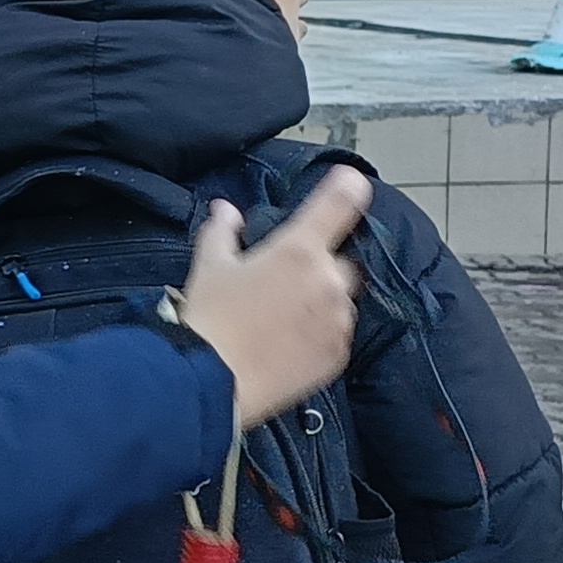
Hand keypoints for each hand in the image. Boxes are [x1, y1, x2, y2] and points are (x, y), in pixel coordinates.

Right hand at [174, 167, 371, 431]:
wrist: (212, 380)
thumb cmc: (208, 318)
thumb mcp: (208, 267)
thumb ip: (222, 232)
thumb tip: (224, 209)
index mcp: (297, 250)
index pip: (337, 205)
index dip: (347, 189)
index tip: (353, 182)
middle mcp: (327, 281)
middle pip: (340, 264)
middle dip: (320, 269)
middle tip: (284, 286)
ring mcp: (338, 320)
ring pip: (339, 303)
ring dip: (320, 304)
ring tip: (282, 323)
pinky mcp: (339, 355)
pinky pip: (336, 335)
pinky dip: (320, 336)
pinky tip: (288, 346)